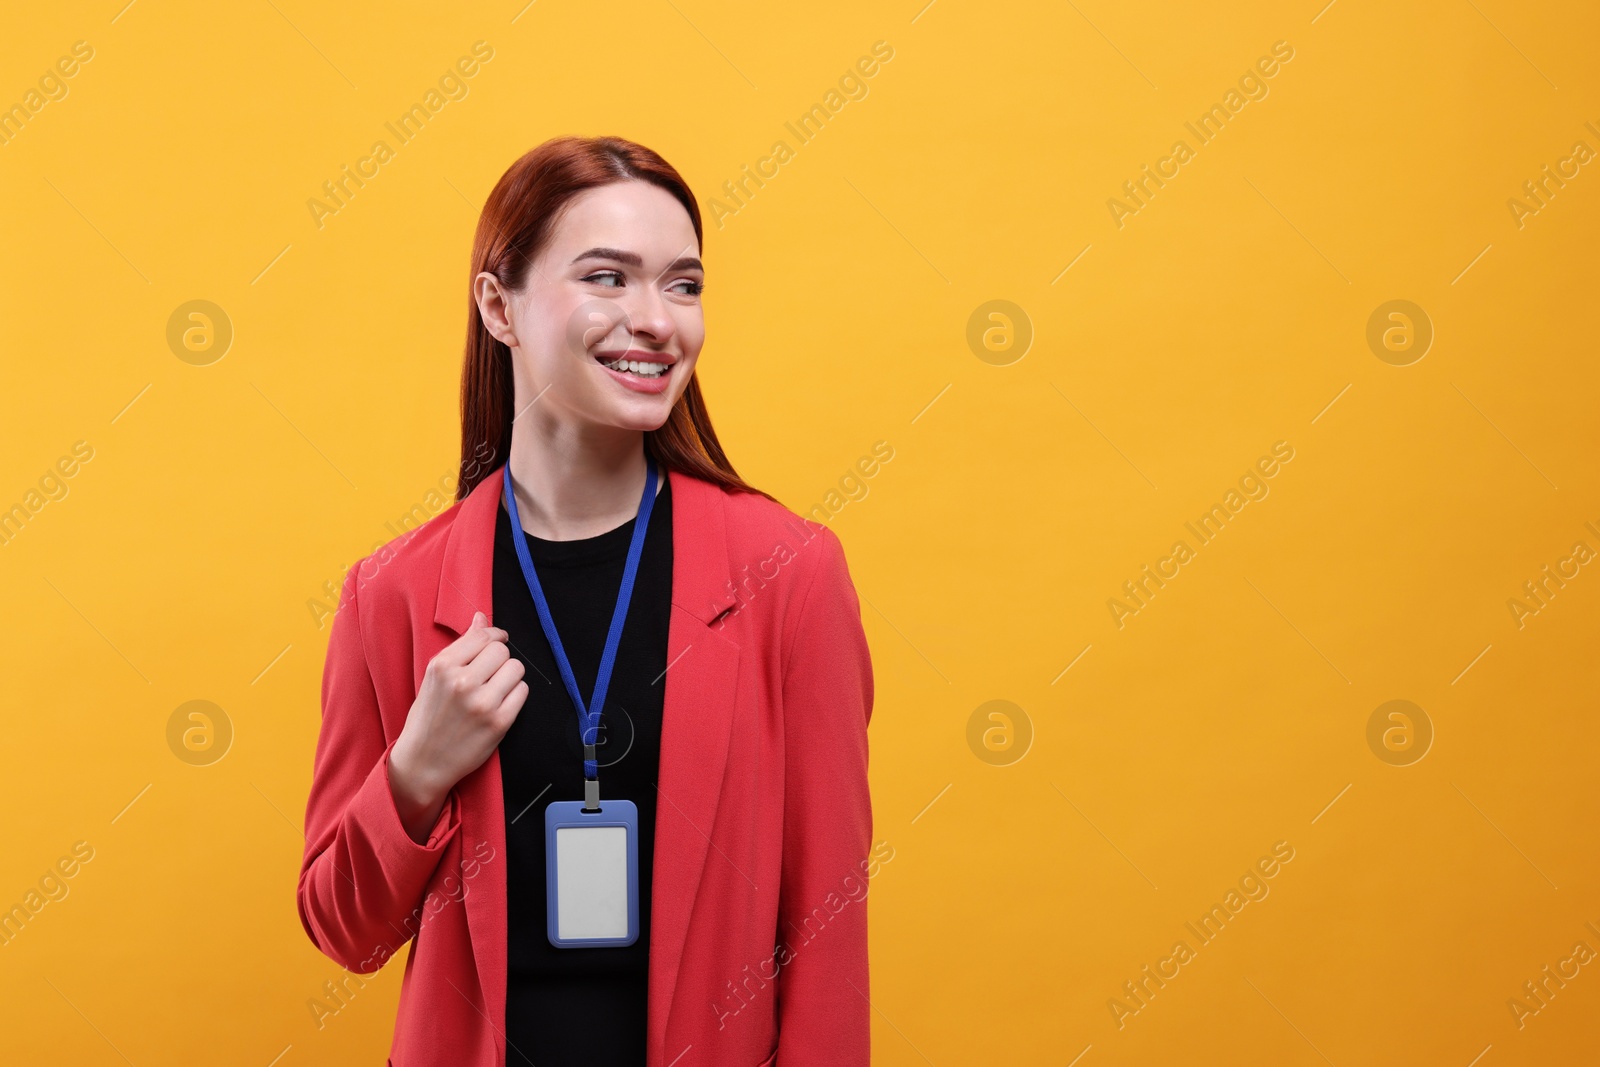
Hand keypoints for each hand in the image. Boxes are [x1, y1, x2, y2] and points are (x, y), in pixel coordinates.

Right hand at [388, 611, 527, 842]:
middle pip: (502, 651)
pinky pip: (522, 692)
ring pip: (516, 669)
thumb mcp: (435, 677)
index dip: (494, 637)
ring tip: (495, 689)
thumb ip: (461, 646)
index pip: (484, 635)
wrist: (423, 762)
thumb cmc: (429, 717)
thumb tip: (481, 616)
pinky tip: (500, 704)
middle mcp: (462, 682)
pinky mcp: (499, 723)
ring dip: (510, 677)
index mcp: (442, 667)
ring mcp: (482, 703)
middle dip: (500, 660)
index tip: (495, 643)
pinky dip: (515, 695)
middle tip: (490, 674)